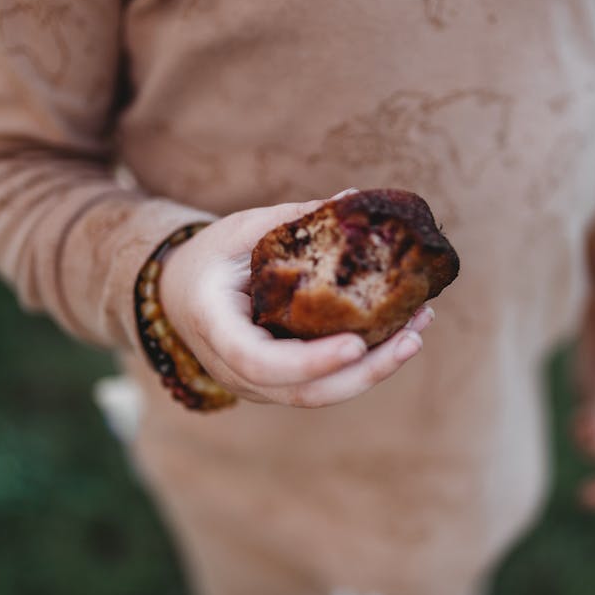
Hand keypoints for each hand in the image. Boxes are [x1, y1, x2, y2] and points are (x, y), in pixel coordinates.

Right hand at [158, 192, 433, 407]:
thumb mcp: (237, 230)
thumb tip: (351, 198)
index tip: (355, 344)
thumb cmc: (209, 257)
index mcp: (215, 327)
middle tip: (410, 338)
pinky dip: (365, 365)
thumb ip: (289, 220)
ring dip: (375, 370)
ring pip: (320, 395)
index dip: (310, 361)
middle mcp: (234, 369)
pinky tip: (401, 335)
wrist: (178, 293)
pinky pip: (324, 384)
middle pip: (303, 393)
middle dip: (364, 372)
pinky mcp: (281, 384)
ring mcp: (257, 385)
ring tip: (417, 333)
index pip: (261, 361)